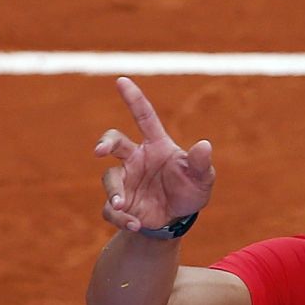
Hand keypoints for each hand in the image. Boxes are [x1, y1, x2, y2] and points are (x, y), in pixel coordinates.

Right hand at [94, 76, 214, 232]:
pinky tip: (135, 224)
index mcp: (155, 145)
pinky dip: (120, 217)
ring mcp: (125, 181)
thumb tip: (204, 145)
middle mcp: (135, 159)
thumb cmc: (189, 190)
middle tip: (99, 151)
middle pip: (114, 142)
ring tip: (121, 204)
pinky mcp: (120, 204)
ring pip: (109, 178)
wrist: (177, 219)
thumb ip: (202, 163)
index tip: (121, 81)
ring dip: (113, 191)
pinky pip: (111, 209)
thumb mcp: (201, 178)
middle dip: (105, 143)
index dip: (133, 99)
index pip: (143, 117)